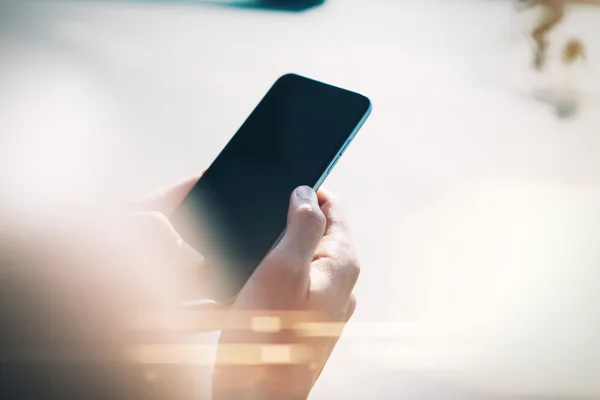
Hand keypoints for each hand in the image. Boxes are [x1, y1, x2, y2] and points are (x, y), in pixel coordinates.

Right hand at [212, 186, 359, 399]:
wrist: (260, 396)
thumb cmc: (267, 336)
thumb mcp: (282, 268)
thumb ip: (301, 226)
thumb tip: (306, 194)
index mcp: (341, 263)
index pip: (333, 208)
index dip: (308, 191)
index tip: (281, 184)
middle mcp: (341, 281)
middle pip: (320, 231)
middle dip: (292, 217)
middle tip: (260, 217)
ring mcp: (327, 301)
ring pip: (307, 255)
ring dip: (283, 244)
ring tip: (255, 246)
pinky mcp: (310, 317)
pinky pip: (298, 279)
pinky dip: (280, 269)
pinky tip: (257, 276)